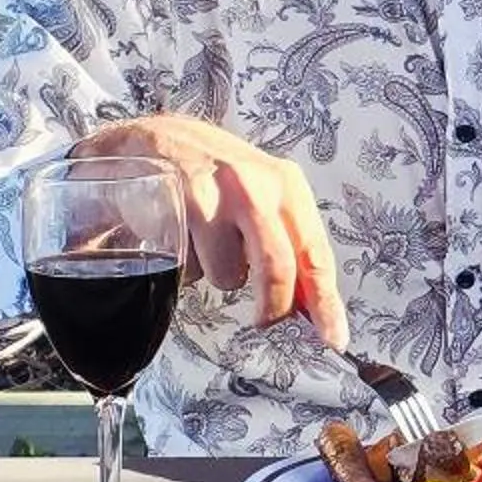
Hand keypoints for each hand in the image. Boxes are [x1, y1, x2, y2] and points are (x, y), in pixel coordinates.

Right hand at [75, 115, 346, 348]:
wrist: (148, 142)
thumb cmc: (211, 178)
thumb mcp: (258, 198)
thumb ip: (285, 243)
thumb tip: (308, 305)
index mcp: (287, 184)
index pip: (315, 253)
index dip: (325, 303)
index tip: (334, 339)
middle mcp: (260, 185)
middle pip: (279, 270)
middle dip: (272, 307)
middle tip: (263, 321)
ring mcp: (222, 193)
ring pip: (230, 275)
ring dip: (217, 274)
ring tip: (204, 243)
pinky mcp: (185, 203)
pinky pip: (194, 267)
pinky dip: (189, 267)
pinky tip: (182, 236)